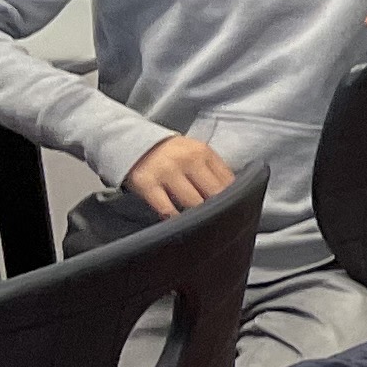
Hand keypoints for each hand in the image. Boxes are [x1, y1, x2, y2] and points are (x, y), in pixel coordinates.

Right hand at [125, 135, 239, 215]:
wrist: (131, 142)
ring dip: (197, 216)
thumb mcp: (195, 154)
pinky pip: (167, 209)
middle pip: (213, 194)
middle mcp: (186, 160)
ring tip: (200, 223)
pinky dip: (175, 218)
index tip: (235, 210)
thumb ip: (213, 171)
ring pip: (193, 203)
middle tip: (220, 222)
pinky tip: (178, 221)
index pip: (228, 181)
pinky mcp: (146, 184)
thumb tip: (235, 195)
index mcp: (203, 152)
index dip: (234, 198)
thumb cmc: (170, 154)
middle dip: (218, 209)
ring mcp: (166, 171)